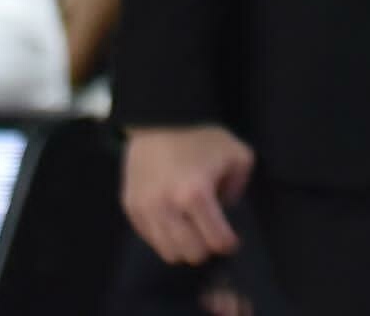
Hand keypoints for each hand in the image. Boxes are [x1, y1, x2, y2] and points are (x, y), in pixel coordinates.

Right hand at [126, 123, 261, 264]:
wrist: (160, 116)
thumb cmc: (201, 134)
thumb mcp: (237, 154)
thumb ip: (239, 187)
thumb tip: (225, 209)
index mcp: (196, 194)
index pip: (216, 241)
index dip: (229, 243)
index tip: (232, 239)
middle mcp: (167, 206)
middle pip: (191, 254)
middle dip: (206, 247)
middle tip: (210, 233)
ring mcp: (145, 208)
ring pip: (168, 252)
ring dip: (183, 246)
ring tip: (191, 229)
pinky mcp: (131, 206)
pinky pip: (149, 238)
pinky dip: (164, 236)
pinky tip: (173, 219)